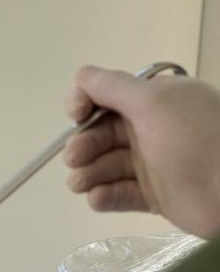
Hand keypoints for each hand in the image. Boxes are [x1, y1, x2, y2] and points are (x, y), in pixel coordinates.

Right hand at [64, 66, 219, 238]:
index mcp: (155, 101)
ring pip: (105, 166)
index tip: (77, 116)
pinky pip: (119, 194)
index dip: (85, 105)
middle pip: (100, 134)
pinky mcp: (153, 196)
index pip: (107, 98)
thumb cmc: (196, 138)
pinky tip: (98, 197)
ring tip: (81, 183)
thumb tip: (82, 75)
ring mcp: (151, 164)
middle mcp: (151, 129)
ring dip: (87, 173)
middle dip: (82, 145)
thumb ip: (113, 87)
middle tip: (75, 159)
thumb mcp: (154, 102)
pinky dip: (104, 195)